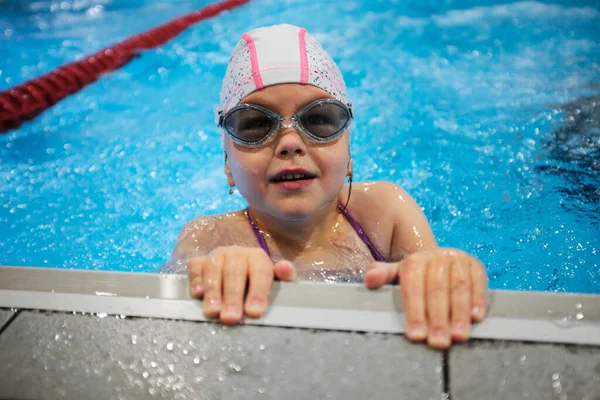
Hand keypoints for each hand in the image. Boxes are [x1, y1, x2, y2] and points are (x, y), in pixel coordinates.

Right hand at [187, 246, 295, 323]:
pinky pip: (195, 267)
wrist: (239, 271)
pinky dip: (195, 280)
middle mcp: (236, 253)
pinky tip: (198, 294)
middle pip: (234, 272)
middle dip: (232, 296)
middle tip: (231, 318)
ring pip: (213, 269)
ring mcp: (216, 255)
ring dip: (213, 291)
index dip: (257, 292)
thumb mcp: (275, 280)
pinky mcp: (199, 261)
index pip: (260, 271)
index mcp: (257, 257)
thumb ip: (284, 276)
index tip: (254, 313)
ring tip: (213, 311)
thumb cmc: (258, 283)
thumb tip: (285, 268)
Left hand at [364, 248, 487, 348]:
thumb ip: (383, 276)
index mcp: (414, 261)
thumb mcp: (397, 274)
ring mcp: (457, 259)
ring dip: (459, 313)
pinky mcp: (476, 264)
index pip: (413, 288)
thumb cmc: (417, 276)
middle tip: (439, 342)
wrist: (440, 260)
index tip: (416, 336)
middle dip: (438, 318)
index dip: (415, 313)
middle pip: (437, 289)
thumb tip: (370, 279)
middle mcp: (436, 257)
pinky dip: (478, 299)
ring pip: (459, 287)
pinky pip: (478, 281)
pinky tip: (476, 317)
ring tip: (459, 335)